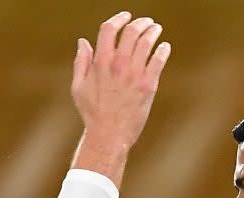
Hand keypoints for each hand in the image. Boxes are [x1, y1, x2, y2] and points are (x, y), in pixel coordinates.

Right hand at [70, 12, 170, 185]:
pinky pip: (159, 60)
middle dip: (140, 22)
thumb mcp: (78, 87)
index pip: (110, 29)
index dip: (119, 19)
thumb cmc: (92, 113)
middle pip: (132, 31)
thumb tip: (83, 42)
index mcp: (100, 62)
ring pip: (147, 42)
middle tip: (146, 22)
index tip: (126, 16)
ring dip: (153, 31)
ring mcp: (135, 74)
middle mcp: (118, 64)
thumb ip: (81, 62)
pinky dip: (163, 50)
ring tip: (156, 29)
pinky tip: (164, 47)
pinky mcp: (149, 85)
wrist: (109, 135)